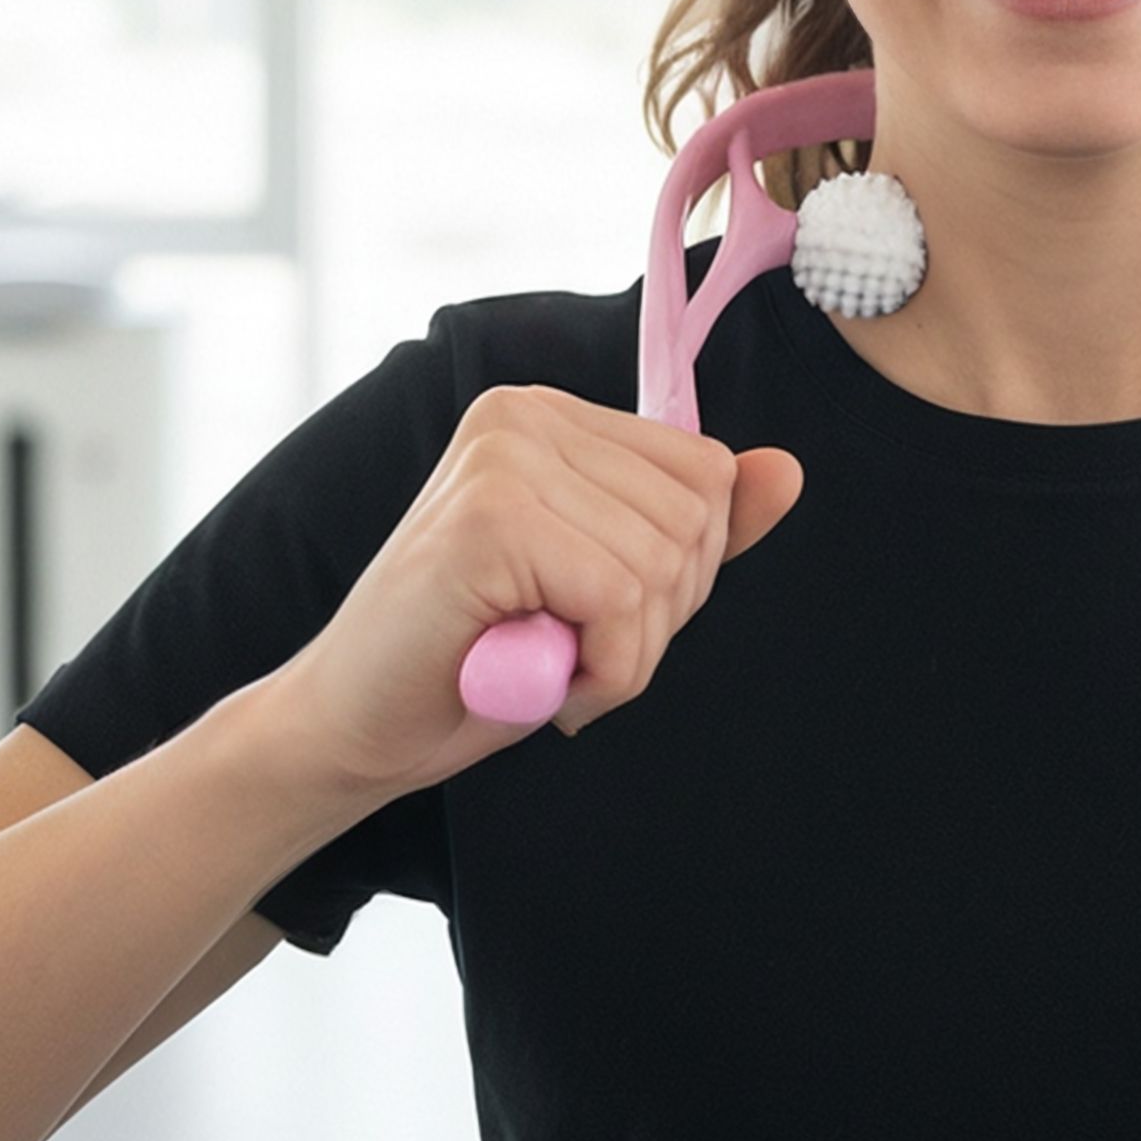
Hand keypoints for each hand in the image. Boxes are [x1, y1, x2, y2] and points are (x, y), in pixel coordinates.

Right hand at [274, 385, 803, 798]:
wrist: (352, 728)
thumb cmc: (480, 659)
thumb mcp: (611, 586)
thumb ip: (698, 528)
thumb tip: (788, 470)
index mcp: (557, 414)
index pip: (707, 474)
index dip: (681, 571)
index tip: (602, 614)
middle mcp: (529, 413)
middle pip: (696, 516)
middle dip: (657, 615)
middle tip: (571, 649)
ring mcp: (505, 457)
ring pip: (664, 563)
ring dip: (625, 652)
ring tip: (546, 663)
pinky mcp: (489, 517)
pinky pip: (622, 600)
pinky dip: (602, 670)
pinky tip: (536, 680)